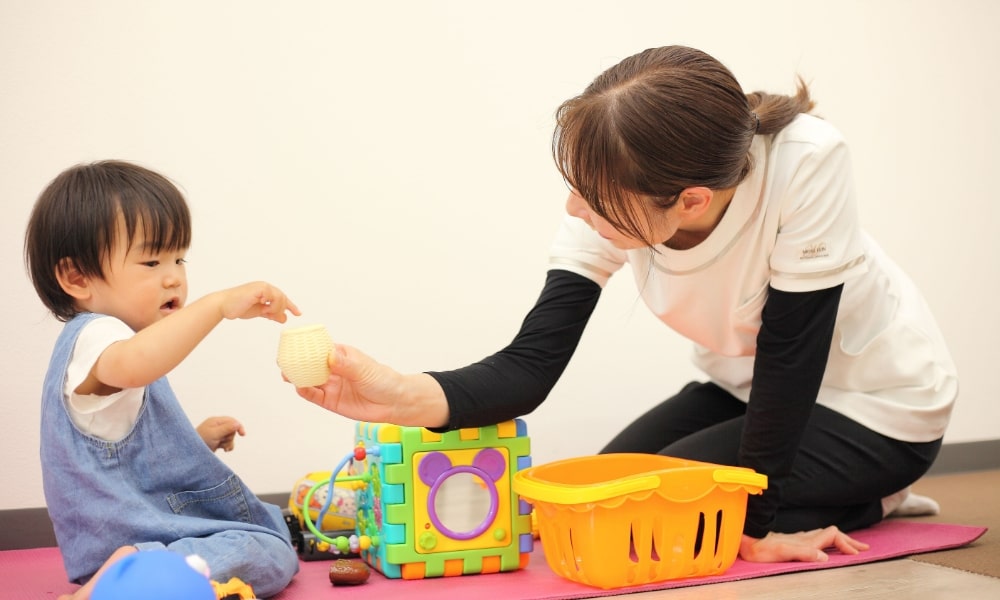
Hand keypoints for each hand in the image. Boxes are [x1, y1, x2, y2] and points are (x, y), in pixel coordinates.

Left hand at [197, 416, 245, 451]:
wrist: (191, 453)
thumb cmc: (200, 441)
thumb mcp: (214, 434)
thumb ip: (227, 428)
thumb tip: (237, 423)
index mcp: (215, 421)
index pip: (231, 421)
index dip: (238, 427)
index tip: (243, 435)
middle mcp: (216, 427)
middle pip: (232, 430)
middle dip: (230, 437)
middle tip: (222, 441)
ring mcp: (217, 435)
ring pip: (230, 437)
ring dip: (228, 443)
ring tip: (221, 447)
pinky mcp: (216, 442)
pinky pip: (227, 443)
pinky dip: (227, 446)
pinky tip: (224, 450)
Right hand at [216, 281, 300, 322]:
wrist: (224, 306)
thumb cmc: (239, 307)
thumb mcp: (258, 312)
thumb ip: (271, 314)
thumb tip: (284, 318)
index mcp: (265, 291)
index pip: (282, 298)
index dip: (290, 306)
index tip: (298, 313)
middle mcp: (265, 287)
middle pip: (283, 298)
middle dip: (281, 309)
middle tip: (271, 316)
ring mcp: (263, 286)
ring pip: (280, 298)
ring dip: (275, 308)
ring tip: (264, 312)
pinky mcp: (260, 288)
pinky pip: (274, 297)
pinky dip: (271, 305)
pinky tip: (263, 307)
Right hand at [289, 344, 448, 426]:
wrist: (394, 403)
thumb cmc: (383, 380)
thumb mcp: (364, 369)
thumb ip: (345, 364)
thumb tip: (330, 355)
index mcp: (341, 355)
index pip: (320, 347)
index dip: (305, 345)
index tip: (293, 342)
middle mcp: (333, 369)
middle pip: (310, 364)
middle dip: (296, 362)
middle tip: (283, 359)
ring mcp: (331, 385)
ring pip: (309, 379)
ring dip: (297, 376)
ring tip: (286, 373)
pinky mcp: (331, 401)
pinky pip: (314, 395)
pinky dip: (305, 391)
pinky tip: (299, 387)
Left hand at [739, 527, 868, 562]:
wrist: (746, 542)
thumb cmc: (762, 549)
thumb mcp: (782, 552)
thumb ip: (803, 553)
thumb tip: (824, 557)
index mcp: (806, 540)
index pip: (833, 536)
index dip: (846, 543)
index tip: (857, 553)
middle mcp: (805, 537)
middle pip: (833, 534)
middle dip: (849, 541)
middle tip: (863, 548)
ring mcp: (799, 539)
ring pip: (826, 535)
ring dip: (841, 540)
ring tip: (851, 546)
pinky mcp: (794, 541)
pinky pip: (818, 539)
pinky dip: (829, 542)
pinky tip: (827, 545)